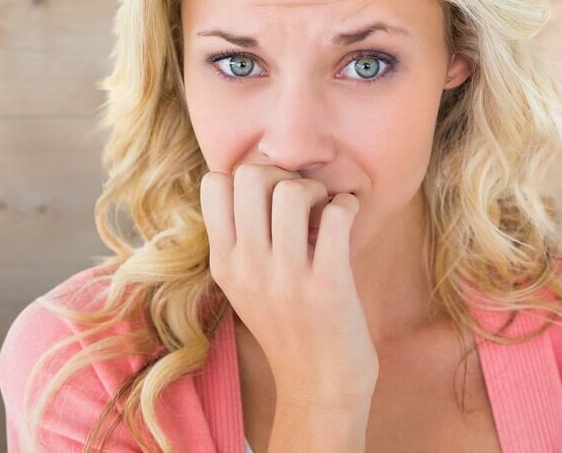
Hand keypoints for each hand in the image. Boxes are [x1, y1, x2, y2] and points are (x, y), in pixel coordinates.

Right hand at [200, 163, 378, 406]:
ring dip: (315, 189)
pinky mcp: (328, 285)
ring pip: (290, 190)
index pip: (213, 183)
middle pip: (250, 175)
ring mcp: (286, 277)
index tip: (269, 197)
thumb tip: (258, 181)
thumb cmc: (289, 328)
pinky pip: (336, 215)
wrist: (320, 389)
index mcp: (224, 263)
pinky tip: (348, 218)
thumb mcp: (245, 286)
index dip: (245, 176)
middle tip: (301, 199)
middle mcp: (248, 267)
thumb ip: (241, 241)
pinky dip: (347, 205)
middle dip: (281, 173)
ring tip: (323, 210)